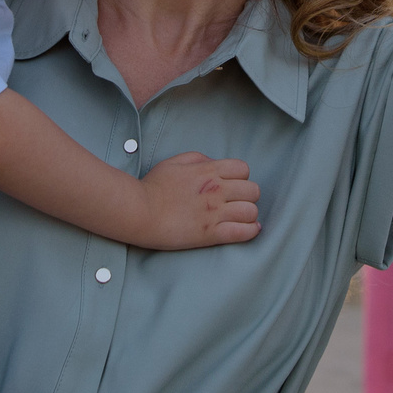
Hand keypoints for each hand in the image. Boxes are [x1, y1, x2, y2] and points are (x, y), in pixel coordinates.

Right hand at [139, 152, 261, 248]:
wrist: (139, 211)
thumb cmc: (152, 186)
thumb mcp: (174, 162)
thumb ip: (197, 158)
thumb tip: (213, 163)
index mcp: (208, 171)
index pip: (243, 169)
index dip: (241, 177)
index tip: (232, 185)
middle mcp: (216, 190)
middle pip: (253, 190)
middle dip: (247, 196)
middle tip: (236, 202)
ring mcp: (214, 212)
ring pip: (251, 211)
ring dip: (249, 214)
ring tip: (241, 217)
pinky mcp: (210, 233)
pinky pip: (243, 232)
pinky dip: (250, 231)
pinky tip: (248, 230)